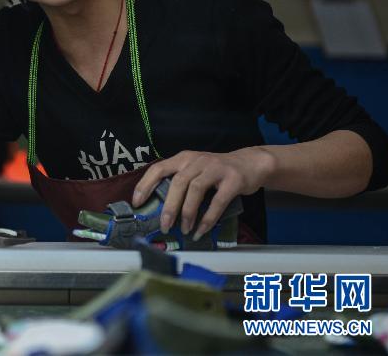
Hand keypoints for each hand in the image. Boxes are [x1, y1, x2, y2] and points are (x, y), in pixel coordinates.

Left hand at [131, 147, 275, 239]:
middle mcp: (197, 160)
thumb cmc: (217, 171)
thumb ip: (180, 182)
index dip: (145, 184)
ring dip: (188, 213)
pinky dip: (208, 218)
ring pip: (195, 190)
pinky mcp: (233, 180)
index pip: (159, 168)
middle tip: (164, 225)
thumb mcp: (196, 170)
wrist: (251, 164)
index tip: (137, 202)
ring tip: (184, 230)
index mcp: (184, 158)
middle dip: (169, 206)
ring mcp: (216, 168)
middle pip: (178, 182)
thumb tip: (161, 209)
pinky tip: (202, 230)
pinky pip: (217, 201)